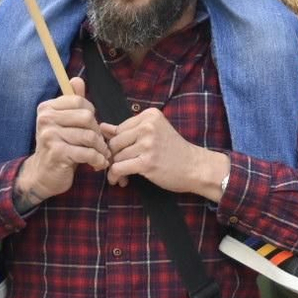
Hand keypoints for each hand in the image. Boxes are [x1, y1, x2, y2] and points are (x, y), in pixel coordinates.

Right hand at [15, 77, 109, 206]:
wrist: (43, 175)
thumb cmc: (59, 147)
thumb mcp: (65, 123)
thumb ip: (72, 102)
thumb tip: (77, 79)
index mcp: (47, 108)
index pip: (79, 101)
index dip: (91, 114)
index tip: (91, 127)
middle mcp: (45, 119)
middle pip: (87, 117)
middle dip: (97, 132)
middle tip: (98, 144)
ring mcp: (50, 136)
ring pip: (89, 136)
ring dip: (100, 148)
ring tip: (101, 155)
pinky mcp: (57, 153)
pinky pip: (88, 152)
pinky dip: (97, 160)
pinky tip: (98, 164)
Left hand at [104, 108, 225, 196]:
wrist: (195, 167)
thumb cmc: (174, 151)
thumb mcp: (153, 134)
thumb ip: (128, 130)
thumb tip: (102, 127)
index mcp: (150, 115)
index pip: (119, 128)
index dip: (118, 144)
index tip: (123, 154)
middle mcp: (148, 126)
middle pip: (115, 142)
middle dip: (115, 156)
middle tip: (121, 166)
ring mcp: (148, 144)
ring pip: (116, 156)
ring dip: (115, 168)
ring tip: (124, 176)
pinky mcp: (146, 162)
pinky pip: (118, 168)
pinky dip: (115, 176)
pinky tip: (120, 181)